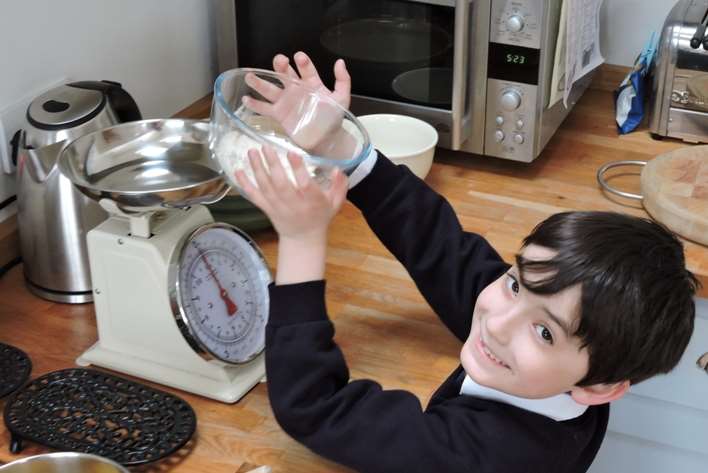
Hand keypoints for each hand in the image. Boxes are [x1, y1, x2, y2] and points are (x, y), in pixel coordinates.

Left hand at [234, 145, 347, 283]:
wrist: (303, 238)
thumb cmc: (320, 216)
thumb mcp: (335, 202)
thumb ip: (339, 185)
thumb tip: (338, 169)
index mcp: (312, 202)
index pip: (305, 185)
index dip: (298, 170)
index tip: (292, 153)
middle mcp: (294, 205)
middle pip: (281, 184)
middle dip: (272, 165)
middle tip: (266, 147)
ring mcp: (278, 207)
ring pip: (266, 188)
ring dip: (257, 169)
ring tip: (252, 151)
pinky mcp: (267, 209)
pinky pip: (255, 197)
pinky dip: (245, 184)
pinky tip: (238, 171)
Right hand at [242, 52, 351, 153]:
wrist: (326, 139)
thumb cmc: (333, 118)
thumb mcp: (342, 98)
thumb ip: (342, 80)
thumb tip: (340, 62)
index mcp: (311, 83)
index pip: (306, 69)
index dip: (303, 63)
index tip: (299, 58)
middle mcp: (296, 89)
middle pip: (285, 74)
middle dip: (281, 66)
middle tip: (279, 60)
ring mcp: (286, 101)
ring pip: (270, 89)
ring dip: (260, 82)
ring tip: (250, 76)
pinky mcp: (279, 115)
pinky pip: (264, 108)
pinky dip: (255, 104)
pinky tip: (246, 99)